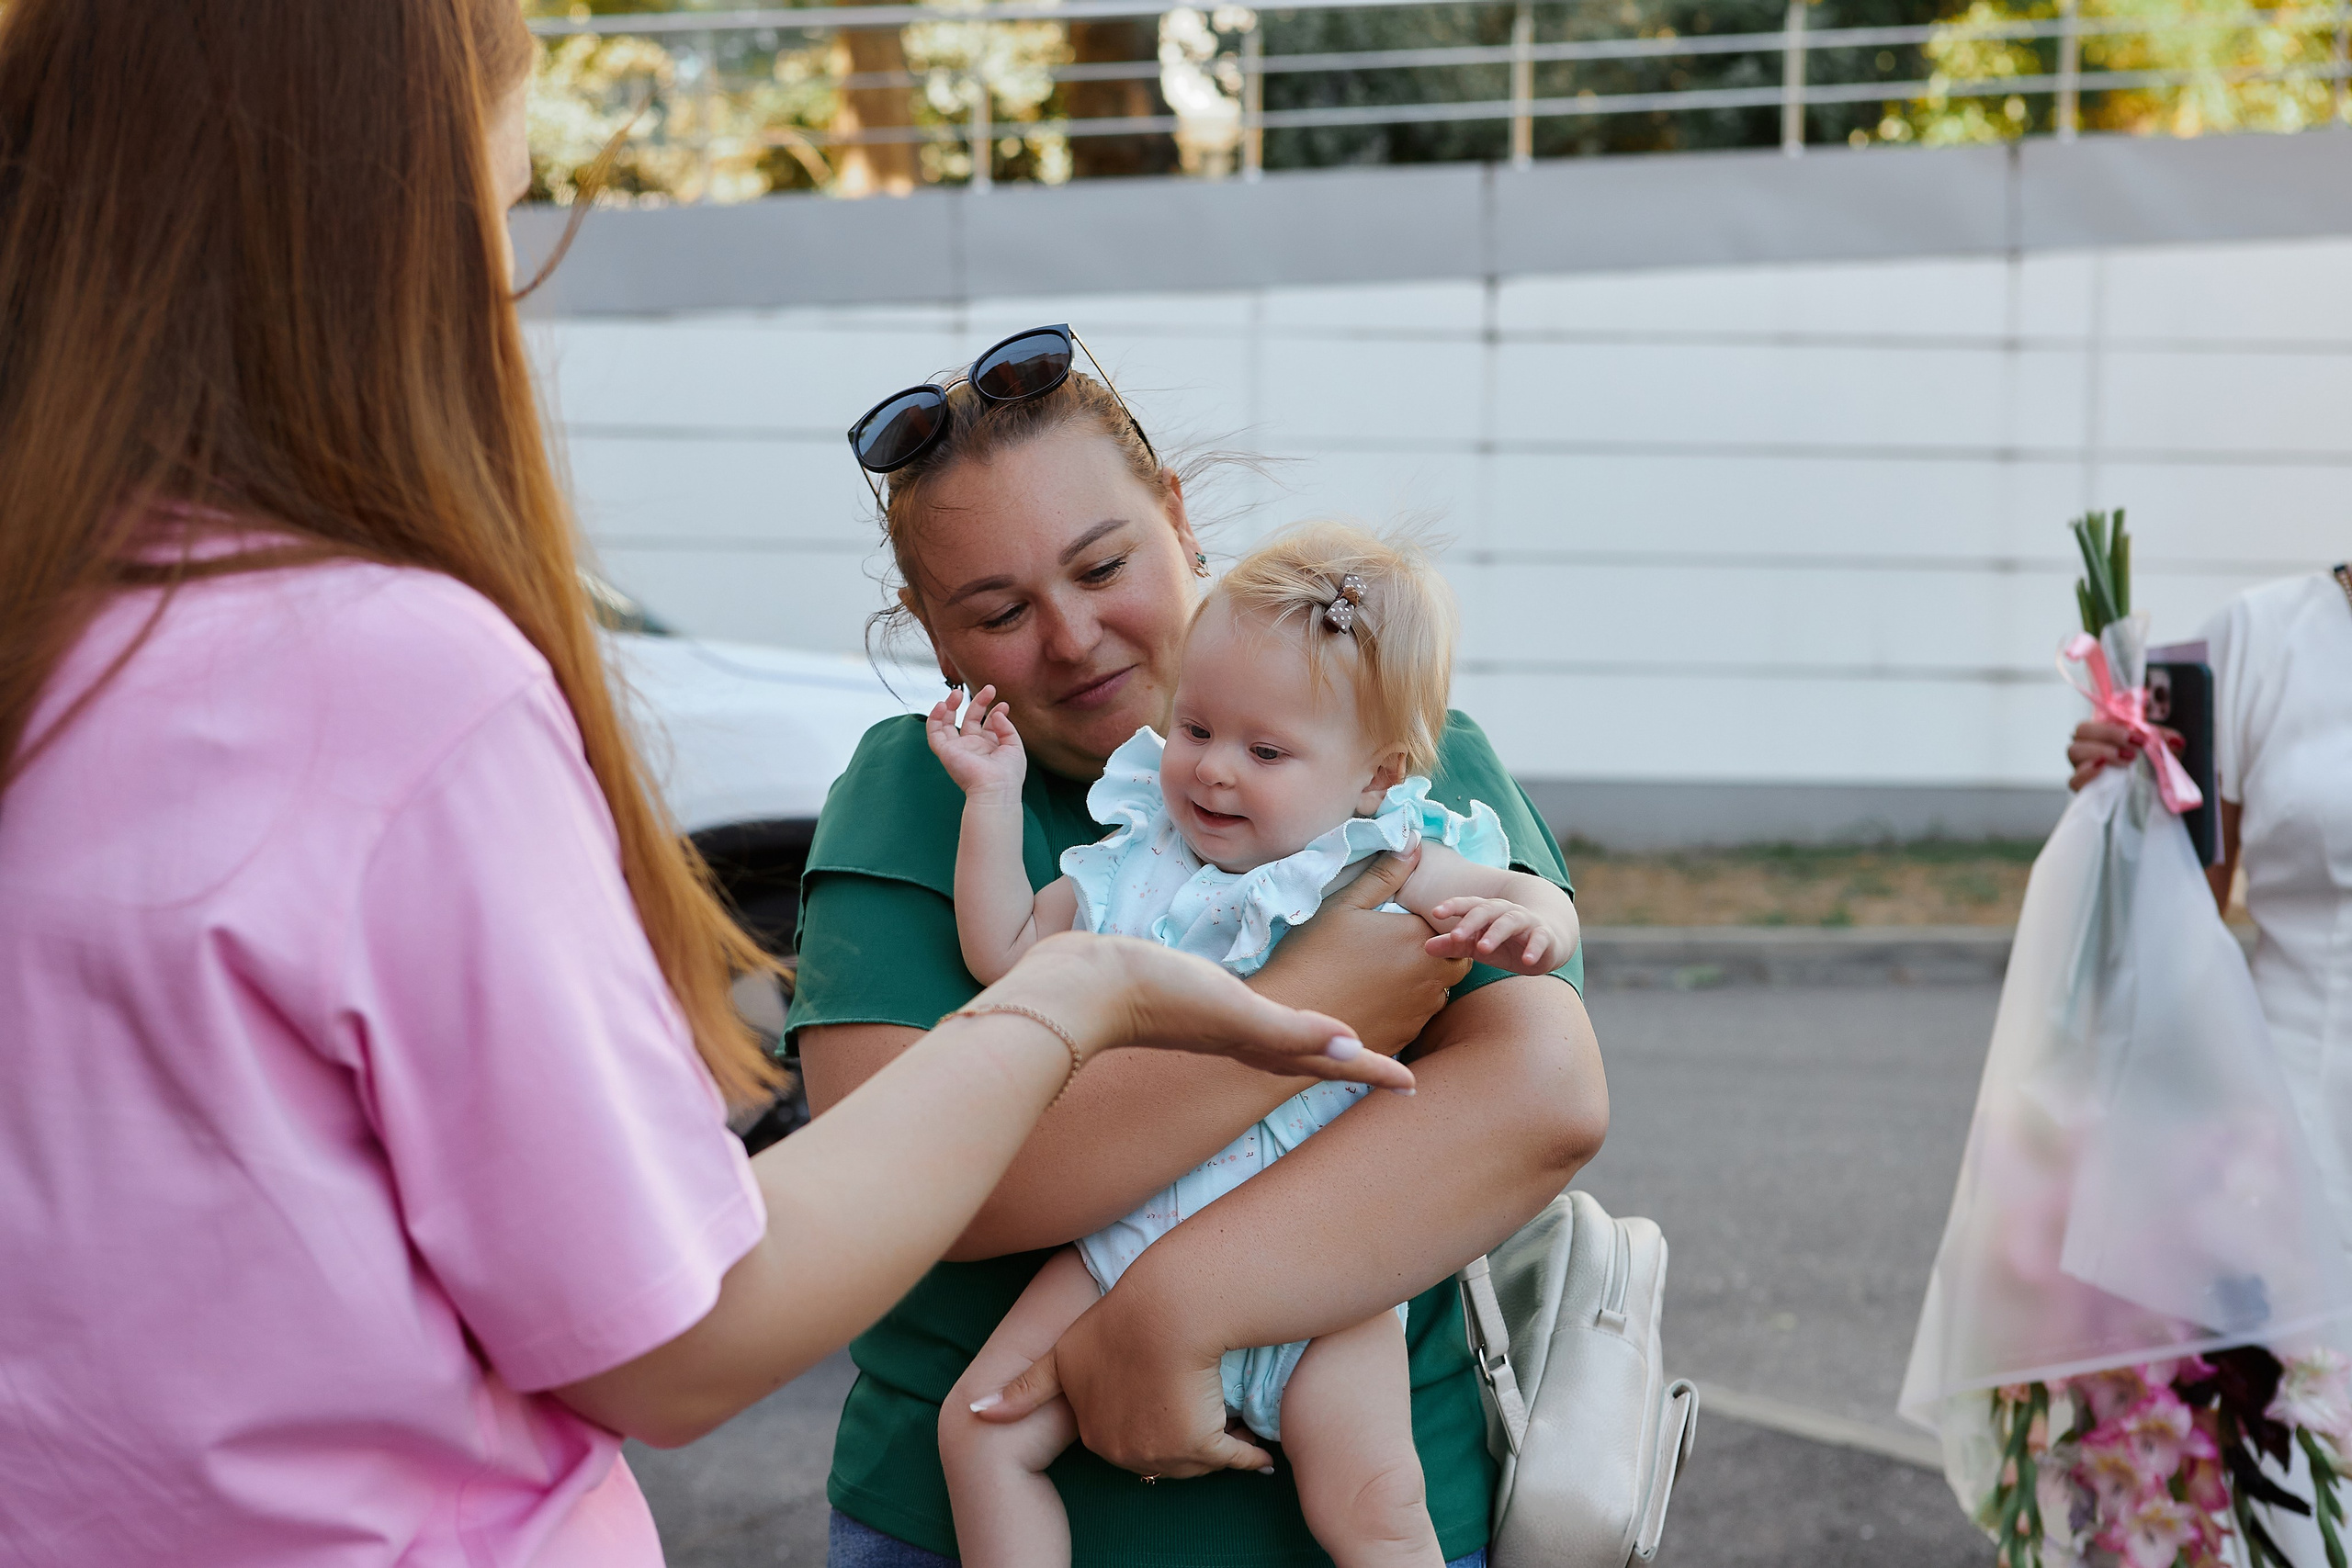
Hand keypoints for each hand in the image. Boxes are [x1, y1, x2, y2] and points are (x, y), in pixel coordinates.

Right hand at [925, 684, 1023, 799]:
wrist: (996, 788)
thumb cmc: (1008, 774)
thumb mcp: (1014, 746)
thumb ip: (1006, 727)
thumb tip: (998, 712)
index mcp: (990, 747)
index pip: (988, 724)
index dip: (994, 711)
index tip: (1003, 704)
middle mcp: (973, 747)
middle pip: (970, 719)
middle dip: (978, 702)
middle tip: (989, 688)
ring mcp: (958, 749)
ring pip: (948, 723)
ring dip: (951, 706)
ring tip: (957, 692)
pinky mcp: (945, 752)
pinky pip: (934, 732)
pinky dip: (934, 718)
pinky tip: (941, 705)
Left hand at [974, 1273, 1271, 1477]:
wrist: (1165, 1307)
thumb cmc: (1120, 1316)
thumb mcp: (1062, 1352)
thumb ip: (1024, 1387)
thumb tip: (973, 1414)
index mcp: (1089, 1423)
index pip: (1120, 1437)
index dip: (1143, 1417)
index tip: (1157, 1402)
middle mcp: (1116, 1445)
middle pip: (1157, 1456)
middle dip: (1178, 1437)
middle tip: (1192, 1398)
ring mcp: (1156, 1450)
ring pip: (1193, 1459)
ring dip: (1213, 1443)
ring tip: (1222, 1407)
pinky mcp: (1196, 1445)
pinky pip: (1232, 1459)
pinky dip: (1247, 1456)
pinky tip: (1260, 1455)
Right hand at [979, 931, 1415, 1093]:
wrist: (1083, 990)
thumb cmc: (1157, 994)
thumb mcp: (1232, 1007)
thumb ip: (1291, 1028)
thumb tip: (1354, 1045)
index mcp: (1261, 1044)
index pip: (1332, 1062)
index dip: (1374, 1073)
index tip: (1413, 1088)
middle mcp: (1245, 1043)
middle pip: (1315, 1059)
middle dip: (1356, 1064)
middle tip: (1395, 1068)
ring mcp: (1219, 1030)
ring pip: (1286, 1044)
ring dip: (1319, 1045)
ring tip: (1343, 1041)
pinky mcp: (1194, 1010)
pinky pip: (1254, 1025)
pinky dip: (1278, 1024)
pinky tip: (1266, 1012)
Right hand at [1251, 848, 1467, 1057]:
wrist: (1289, 1016)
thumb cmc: (1313, 954)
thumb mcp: (1344, 904)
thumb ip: (1385, 875)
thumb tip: (1413, 842)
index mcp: (1418, 939)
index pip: (1453, 928)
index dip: (1436, 924)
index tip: (1406, 923)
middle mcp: (1430, 977)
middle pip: (1457, 962)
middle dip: (1440, 952)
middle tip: (1400, 948)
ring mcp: (1419, 1012)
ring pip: (1441, 992)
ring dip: (1426, 981)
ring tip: (1386, 974)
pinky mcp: (1406, 1037)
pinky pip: (1420, 1018)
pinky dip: (1407, 1008)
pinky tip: (1375, 1000)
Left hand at [1426, 896, 1558, 973]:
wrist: (1548, 942)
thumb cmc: (1506, 943)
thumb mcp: (1478, 946)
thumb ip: (1454, 946)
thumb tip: (1425, 947)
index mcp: (1487, 911)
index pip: (1468, 904)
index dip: (1452, 906)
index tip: (1435, 912)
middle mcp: (1505, 911)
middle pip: (1486, 910)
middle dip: (1471, 922)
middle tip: (1456, 937)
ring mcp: (1526, 922)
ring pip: (1510, 921)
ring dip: (1496, 933)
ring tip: (1483, 949)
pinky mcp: (1544, 935)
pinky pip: (1540, 938)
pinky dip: (1534, 948)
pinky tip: (1527, 960)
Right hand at [2066, 718, 2181, 791]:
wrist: (2153, 798)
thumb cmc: (2153, 770)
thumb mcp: (2163, 752)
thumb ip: (2166, 742)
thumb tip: (2176, 741)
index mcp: (2105, 734)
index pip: (2099, 721)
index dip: (2116, 727)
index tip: (2141, 739)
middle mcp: (2090, 748)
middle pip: (2081, 731)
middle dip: (2108, 735)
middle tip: (2133, 750)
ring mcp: (2083, 768)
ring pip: (2074, 751)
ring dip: (2100, 752)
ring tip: (2126, 762)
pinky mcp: (2083, 790)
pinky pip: (2073, 779)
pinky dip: (2086, 773)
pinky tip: (2103, 770)